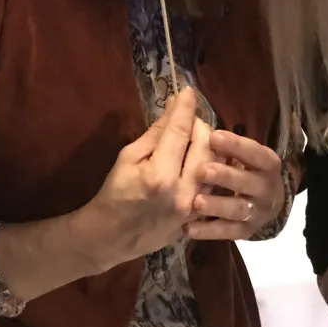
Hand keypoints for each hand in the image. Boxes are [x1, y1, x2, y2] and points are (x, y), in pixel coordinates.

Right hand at [75, 87, 217, 272]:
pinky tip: (200, 160)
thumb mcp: (127, 158)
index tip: (188, 90)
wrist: (113, 235)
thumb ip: (154, 134)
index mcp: (160, 173)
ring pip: (214, 164)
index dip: (184, 108)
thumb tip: (173, 109)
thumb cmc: (114, 193)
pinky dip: (209, 167)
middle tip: (187, 118)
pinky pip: (213, 184)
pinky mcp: (199, 216)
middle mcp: (183, 190)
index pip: (179, 130)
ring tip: (195, 137)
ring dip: (207, 145)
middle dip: (198, 124)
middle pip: (204, 145)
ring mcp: (194, 206)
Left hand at [186, 129, 284, 239]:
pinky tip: (188, 228)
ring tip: (196, 202)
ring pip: (238, 209)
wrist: (264, 204)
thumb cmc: (243, 169)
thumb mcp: (240, 155)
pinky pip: (227, 233)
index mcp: (267, 164)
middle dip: (226, 176)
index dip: (237, 146)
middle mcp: (266, 189)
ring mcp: (257, 212)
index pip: (257, 153)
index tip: (213, 136)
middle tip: (203, 171)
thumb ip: (222, 143)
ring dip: (217, 205)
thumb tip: (191, 118)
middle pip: (248, 183)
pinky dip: (208, 231)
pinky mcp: (245, 232)